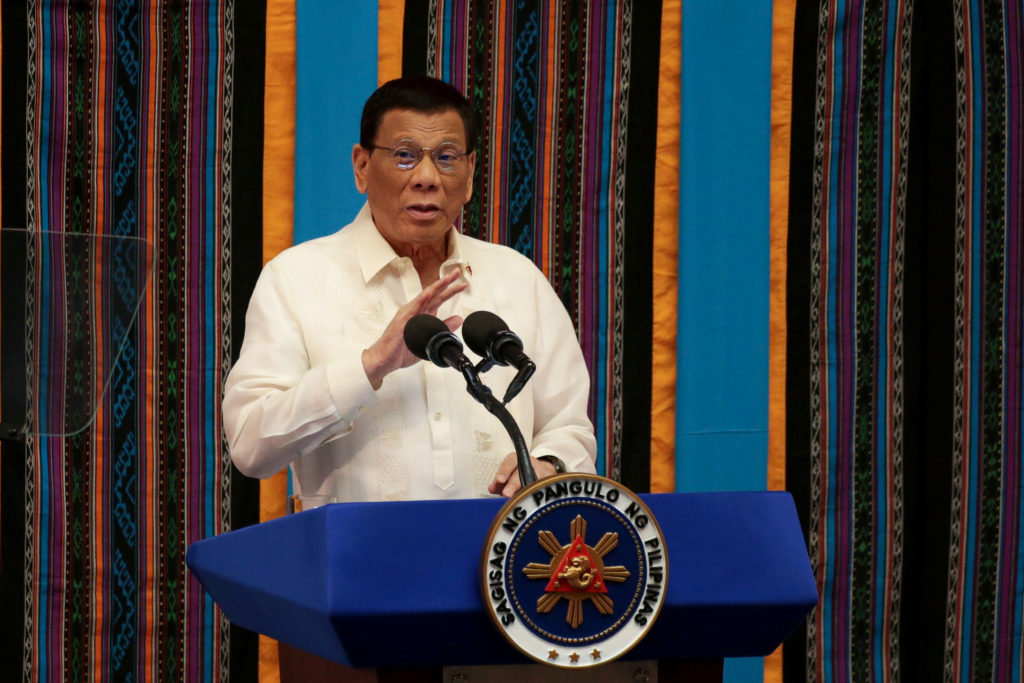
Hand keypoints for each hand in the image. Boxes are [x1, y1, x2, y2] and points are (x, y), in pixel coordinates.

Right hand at [361, 269, 467, 388]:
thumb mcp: (429, 339)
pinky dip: (421, 300)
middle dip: (446, 282)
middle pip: (433, 294)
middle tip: (457, 273)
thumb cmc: (400, 350)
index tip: (462, 285)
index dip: (450, 291)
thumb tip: (459, 319)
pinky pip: (412, 308)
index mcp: (421, 314)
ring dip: (436, 287)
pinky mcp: (402, 321)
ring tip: (447, 278)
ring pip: (424, 296)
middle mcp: (414, 311)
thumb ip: (443, 328)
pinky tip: (428, 293)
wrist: (384, 359)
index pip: (438, 299)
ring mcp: (407, 314)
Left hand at [488, 452, 558, 497]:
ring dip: (525, 491)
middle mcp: (530, 463)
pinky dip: (536, 494)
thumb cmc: (522, 475)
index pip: (510, 462)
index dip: (504, 471)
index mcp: (518, 459)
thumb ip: (499, 483)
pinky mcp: (550, 480)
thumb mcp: (510, 475)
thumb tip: (491, 489)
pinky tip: (531, 501)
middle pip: (521, 473)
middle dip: (513, 484)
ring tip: (518, 500)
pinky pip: (543, 487)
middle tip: (506, 494)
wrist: (543, 472)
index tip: (499, 480)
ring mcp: (541, 471)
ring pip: (533, 481)